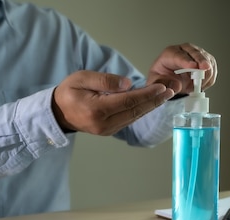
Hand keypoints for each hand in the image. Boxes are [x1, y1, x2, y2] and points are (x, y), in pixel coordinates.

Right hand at [52, 70, 174, 135]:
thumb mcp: (82, 78)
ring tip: (165, 95)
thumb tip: (128, 84)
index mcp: (96, 110)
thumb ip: (104, 80)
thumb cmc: (69, 92)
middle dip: (154, 101)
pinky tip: (151, 102)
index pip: (128, 101)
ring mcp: (107, 130)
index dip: (147, 94)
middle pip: (135, 111)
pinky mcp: (110, 131)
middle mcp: (103, 124)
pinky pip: (129, 120)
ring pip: (134, 117)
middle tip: (171, 91)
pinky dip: (141, 110)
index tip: (162, 87)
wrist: (58, 112)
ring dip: (151, 106)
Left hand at [147, 43, 217, 93]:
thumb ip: (163, 83)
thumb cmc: (161, 78)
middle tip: (205, 68)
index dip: (186, 61)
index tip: (193, 66)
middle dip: (201, 61)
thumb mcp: (155, 82)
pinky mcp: (205, 62)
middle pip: (196, 53)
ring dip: (206, 74)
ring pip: (207, 60)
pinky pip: (212, 69)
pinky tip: (202, 85)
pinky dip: (209, 78)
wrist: (168, 80)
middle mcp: (184, 51)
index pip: (179, 55)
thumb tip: (177, 85)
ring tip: (198, 86)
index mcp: (170, 53)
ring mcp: (196, 55)